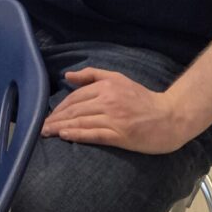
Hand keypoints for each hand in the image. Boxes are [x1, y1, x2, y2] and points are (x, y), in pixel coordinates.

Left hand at [40, 67, 186, 152]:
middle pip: (74, 109)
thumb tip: (67, 75)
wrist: (170, 117)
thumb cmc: (143, 99)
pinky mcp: (119, 135)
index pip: (75, 97)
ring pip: (80, 122)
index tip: (49, 115)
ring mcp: (113, 118)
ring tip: (46, 133)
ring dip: (60, 128)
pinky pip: (93, 134)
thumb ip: (92, 74)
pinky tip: (64, 136)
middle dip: (55, 118)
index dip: (60, 107)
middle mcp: (108, 100)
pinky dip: (76, 135)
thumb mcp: (119, 79)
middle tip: (41, 126)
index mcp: (107, 86)